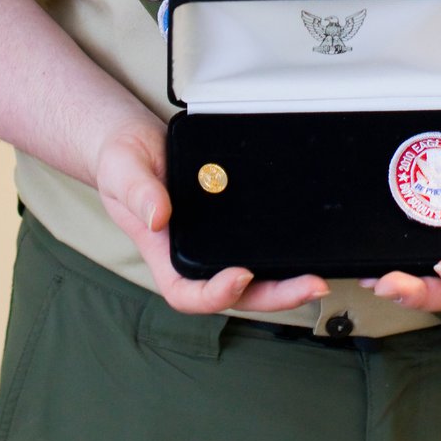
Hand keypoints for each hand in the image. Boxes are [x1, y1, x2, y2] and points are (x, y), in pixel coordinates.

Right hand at [94, 114, 328, 317]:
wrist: (138, 144)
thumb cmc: (124, 163)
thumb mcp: (123, 170)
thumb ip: (138, 192)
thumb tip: (159, 215)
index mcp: (164, 254)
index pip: (188, 294)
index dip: (216, 294)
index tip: (239, 275)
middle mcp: (194, 257)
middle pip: (236, 294)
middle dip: (274, 296)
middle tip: (309, 285)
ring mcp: (217, 243)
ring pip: (254, 277)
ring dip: (285, 282)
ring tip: (317, 277)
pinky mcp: (234, 224)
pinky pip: (258, 245)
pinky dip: (283, 252)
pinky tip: (306, 247)